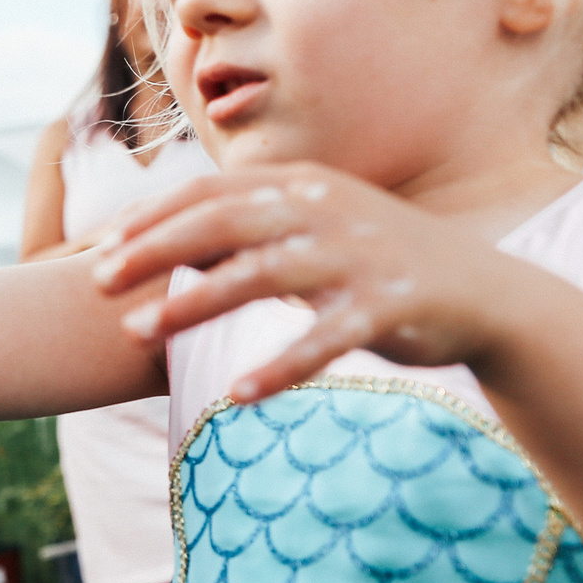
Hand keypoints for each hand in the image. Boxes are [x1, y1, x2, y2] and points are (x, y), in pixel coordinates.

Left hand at [93, 164, 512, 401]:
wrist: (484, 294)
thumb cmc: (375, 264)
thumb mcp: (310, 233)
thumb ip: (246, 231)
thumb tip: (164, 237)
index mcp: (303, 188)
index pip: (211, 192)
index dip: (151, 218)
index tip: (99, 248)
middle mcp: (328, 211)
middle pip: (224, 222)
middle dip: (155, 250)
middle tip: (97, 282)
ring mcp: (360, 256)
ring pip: (263, 274)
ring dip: (195, 302)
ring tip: (139, 330)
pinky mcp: (390, 305)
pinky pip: (324, 339)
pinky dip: (280, 367)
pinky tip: (237, 394)